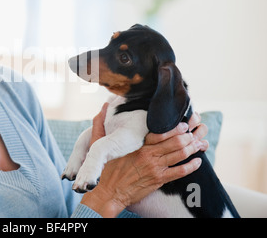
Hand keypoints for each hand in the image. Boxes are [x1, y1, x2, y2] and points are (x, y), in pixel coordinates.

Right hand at [81, 112, 207, 217]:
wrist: (108, 193)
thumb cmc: (105, 170)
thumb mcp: (100, 144)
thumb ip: (101, 125)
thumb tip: (103, 107)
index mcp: (136, 145)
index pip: (159, 132)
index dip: (174, 127)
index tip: (183, 122)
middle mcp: (148, 154)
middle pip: (174, 141)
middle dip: (189, 135)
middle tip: (197, 129)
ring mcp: (154, 168)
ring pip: (179, 154)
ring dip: (192, 148)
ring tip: (200, 143)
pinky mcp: (158, 180)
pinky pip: (179, 172)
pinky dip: (191, 166)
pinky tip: (197, 161)